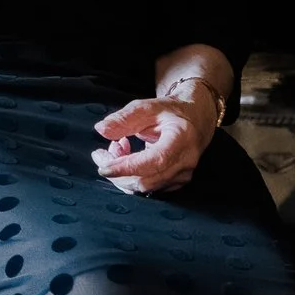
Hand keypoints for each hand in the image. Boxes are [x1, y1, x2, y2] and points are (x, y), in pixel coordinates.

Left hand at [91, 88, 219, 194]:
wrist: (194, 120)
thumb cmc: (169, 112)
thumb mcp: (146, 107)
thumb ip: (123, 118)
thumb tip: (101, 129)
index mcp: (182, 139)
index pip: (154, 161)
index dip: (127, 168)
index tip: (103, 167)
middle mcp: (185, 162)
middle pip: (146, 180)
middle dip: (118, 172)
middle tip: (100, 153)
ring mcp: (183, 175)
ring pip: (144, 187)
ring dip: (122, 173)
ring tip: (116, 149)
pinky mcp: (176, 183)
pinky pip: (148, 187)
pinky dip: (131, 177)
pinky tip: (127, 158)